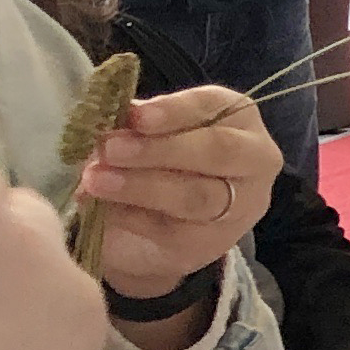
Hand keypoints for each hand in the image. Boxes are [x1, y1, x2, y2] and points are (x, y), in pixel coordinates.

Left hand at [84, 87, 280, 299]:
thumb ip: (136, 122)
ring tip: (95, 180)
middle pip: (217, 152)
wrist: (163, 218)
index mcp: (239, 117)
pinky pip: (172, 229)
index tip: (134, 116)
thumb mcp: (153, 130)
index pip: (211, 107)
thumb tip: (107, 113)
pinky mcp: (211, 242)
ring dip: (141, 187)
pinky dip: (130, 217)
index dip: (172, 111)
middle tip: (110, 149)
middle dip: (160, 149)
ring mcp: (240, 206)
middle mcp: (253, 159)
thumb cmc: (160, 157)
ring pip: (197, 196)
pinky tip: (98, 208)